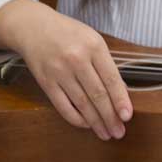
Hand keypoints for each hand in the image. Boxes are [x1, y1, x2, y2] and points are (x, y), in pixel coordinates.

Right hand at [0, 0, 132, 139]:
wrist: (34, 27)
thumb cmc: (68, 33)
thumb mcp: (92, 39)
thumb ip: (105, 63)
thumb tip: (120, 91)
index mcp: (93, 46)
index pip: (111, 78)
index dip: (120, 100)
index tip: (127, 116)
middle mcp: (76, 59)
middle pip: (97, 94)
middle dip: (110, 116)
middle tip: (119, 132)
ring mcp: (59, 72)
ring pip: (81, 103)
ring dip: (95, 122)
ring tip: (105, 133)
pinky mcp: (46, 82)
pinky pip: (63, 105)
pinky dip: (76, 118)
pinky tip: (86, 125)